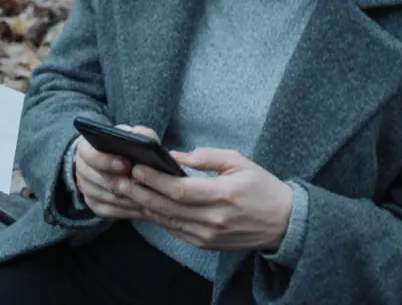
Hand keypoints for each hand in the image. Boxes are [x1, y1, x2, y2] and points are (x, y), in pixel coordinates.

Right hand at [73, 125, 157, 220]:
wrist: (113, 161)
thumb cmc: (123, 146)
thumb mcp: (131, 135)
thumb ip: (138, 133)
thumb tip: (143, 139)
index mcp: (85, 149)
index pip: (90, 156)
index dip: (108, 161)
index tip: (127, 164)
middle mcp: (80, 169)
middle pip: (97, 179)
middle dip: (120, 182)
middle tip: (140, 183)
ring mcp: (85, 189)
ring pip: (105, 196)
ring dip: (125, 197)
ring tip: (146, 196)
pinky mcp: (93, 204)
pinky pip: (108, 211)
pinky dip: (125, 210)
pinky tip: (141, 206)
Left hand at [115, 147, 293, 251]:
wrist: (282, 223)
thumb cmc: (262, 187)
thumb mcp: (239, 162)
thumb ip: (207, 157)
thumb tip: (175, 156)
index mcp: (224, 195)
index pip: (181, 190)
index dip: (155, 180)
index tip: (136, 167)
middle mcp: (214, 219)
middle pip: (168, 207)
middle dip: (140, 192)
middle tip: (119, 178)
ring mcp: (209, 235)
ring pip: (168, 221)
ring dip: (144, 206)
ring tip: (124, 190)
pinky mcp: (206, 245)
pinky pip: (175, 231)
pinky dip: (158, 218)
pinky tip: (144, 205)